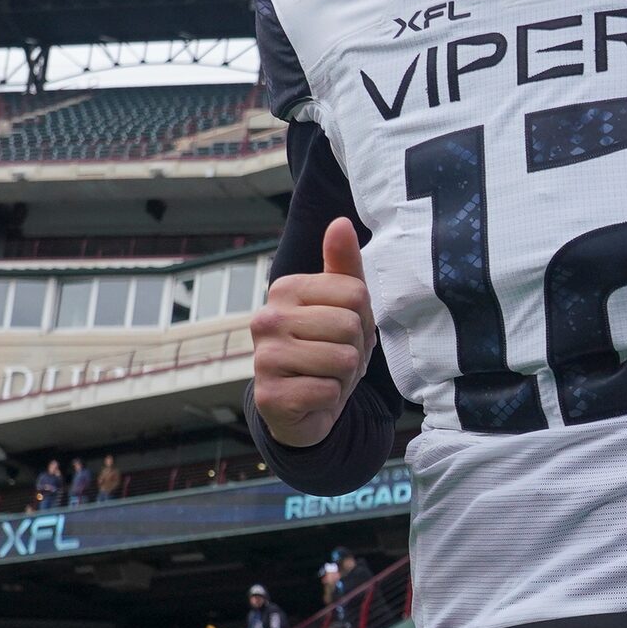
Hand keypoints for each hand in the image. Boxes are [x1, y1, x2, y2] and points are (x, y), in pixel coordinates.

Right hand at [250, 219, 374, 448]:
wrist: (306, 405)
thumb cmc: (327, 348)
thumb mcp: (344, 304)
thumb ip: (343, 264)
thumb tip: (340, 223)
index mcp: (285, 289)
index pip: (357, 293)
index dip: (363, 318)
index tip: (342, 331)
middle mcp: (266, 319)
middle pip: (351, 326)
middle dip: (355, 349)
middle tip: (334, 358)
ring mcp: (263, 358)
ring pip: (342, 360)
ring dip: (344, 376)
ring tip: (324, 376)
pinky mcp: (269, 396)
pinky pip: (328, 391)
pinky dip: (330, 399)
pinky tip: (314, 397)